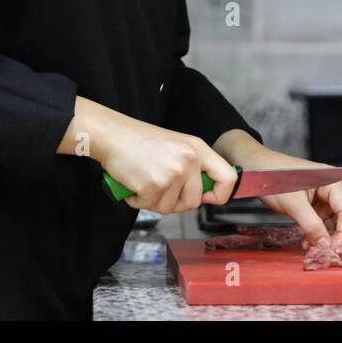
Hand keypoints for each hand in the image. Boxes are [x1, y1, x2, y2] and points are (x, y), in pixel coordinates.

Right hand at [93, 109, 239, 214]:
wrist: (112, 135)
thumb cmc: (140, 141)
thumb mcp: (177, 146)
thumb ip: (193, 167)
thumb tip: (203, 194)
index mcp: (199, 149)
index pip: (229, 178)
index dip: (220, 195)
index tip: (206, 198)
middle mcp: (190, 160)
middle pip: (194, 201)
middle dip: (175, 203)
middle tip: (160, 190)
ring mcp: (173, 173)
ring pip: (169, 208)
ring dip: (153, 201)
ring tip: (143, 181)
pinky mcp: (154, 184)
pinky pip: (149, 206)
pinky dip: (137, 200)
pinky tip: (133, 184)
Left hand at [224, 142, 341, 252]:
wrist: (256, 169)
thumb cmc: (273, 176)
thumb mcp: (293, 203)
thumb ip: (311, 225)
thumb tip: (325, 246)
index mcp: (333, 181)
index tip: (335, 250)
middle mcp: (333, 188)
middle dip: (341, 236)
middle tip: (329, 253)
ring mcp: (325, 197)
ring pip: (338, 222)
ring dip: (329, 237)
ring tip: (315, 249)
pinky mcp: (316, 204)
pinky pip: (325, 222)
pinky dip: (320, 234)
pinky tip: (309, 242)